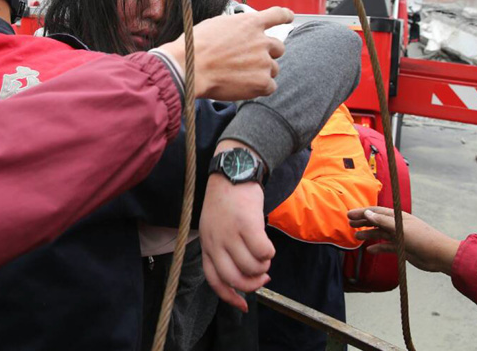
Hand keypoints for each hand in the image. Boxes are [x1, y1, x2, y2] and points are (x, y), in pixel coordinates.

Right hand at [158, 6, 291, 100]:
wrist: (191, 67)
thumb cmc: (196, 46)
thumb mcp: (216, 24)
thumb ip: (235, 28)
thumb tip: (238, 35)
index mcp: (250, 23)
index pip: (277, 15)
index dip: (285, 16)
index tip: (289, 17)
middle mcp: (261, 41)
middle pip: (279, 47)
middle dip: (267, 53)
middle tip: (251, 60)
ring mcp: (264, 62)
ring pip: (273, 68)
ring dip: (262, 71)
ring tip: (241, 75)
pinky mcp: (262, 82)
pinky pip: (270, 86)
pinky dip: (260, 88)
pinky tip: (244, 86)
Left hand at [199, 141, 273, 311]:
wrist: (233, 172)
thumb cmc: (227, 201)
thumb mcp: (215, 226)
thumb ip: (223, 249)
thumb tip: (244, 276)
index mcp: (206, 243)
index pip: (214, 280)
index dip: (230, 297)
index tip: (243, 305)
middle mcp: (215, 241)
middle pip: (235, 278)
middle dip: (253, 283)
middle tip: (263, 276)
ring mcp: (230, 233)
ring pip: (252, 267)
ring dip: (264, 266)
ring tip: (265, 254)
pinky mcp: (247, 224)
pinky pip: (264, 251)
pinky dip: (270, 252)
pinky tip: (268, 244)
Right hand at [348, 207, 460, 274]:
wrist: (439, 256)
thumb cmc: (422, 239)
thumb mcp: (400, 229)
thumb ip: (383, 221)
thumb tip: (367, 213)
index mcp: (397, 217)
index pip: (376, 212)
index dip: (362, 212)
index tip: (349, 214)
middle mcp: (397, 225)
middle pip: (376, 221)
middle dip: (363, 221)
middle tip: (349, 223)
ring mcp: (399, 236)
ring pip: (380, 234)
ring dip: (368, 234)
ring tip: (356, 237)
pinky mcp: (402, 248)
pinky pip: (386, 247)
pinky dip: (378, 248)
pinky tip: (370, 250)